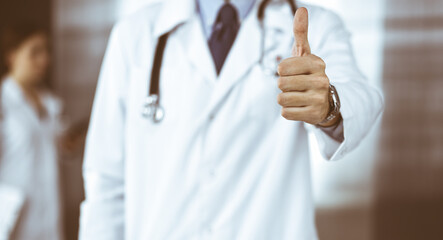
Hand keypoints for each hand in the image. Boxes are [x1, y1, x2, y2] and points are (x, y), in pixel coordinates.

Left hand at [277, 7, 339, 126]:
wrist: (325, 101)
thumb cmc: (308, 74)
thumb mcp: (305, 54)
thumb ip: (301, 33)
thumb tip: (301, 9)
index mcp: (317, 63)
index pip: (282, 68)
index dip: (282, 71)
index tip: (292, 72)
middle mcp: (321, 80)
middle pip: (280, 84)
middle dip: (282, 86)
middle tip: (294, 86)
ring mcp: (318, 99)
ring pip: (282, 99)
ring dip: (284, 99)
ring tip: (297, 96)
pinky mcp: (313, 115)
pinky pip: (286, 113)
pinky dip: (288, 111)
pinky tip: (299, 107)